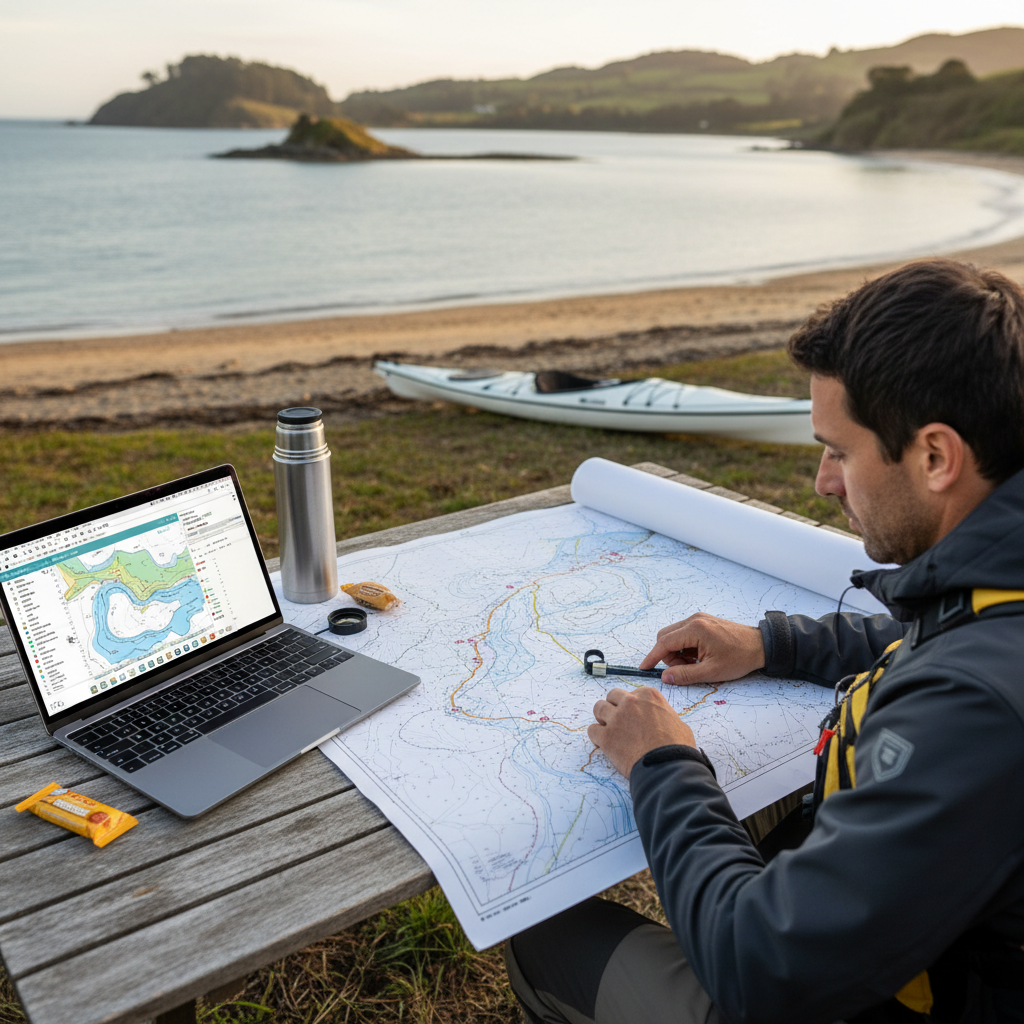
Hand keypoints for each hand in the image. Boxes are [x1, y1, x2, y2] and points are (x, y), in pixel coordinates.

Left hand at [588, 687, 695, 778]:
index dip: (633, 706)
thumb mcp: (678, 723)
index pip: (632, 693)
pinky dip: (596, 736)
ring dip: (602, 718)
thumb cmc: (677, 748)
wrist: (668, 767)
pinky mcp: (606, 736)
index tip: (635, 716)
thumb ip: (664, 716)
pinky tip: (604, 743)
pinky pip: (592, 730)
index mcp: (648, 696)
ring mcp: (616, 718)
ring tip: (609, 729)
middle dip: (614, 706)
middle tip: (619, 721)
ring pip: (598, 708)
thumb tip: (662, 721)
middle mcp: (630, 702)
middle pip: (612, 696)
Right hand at [638, 612, 764, 685]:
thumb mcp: (712, 671)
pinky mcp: (703, 621)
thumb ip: (685, 675)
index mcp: (695, 629)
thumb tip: (665, 677)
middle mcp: (694, 620)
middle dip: (667, 655)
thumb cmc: (739, 658)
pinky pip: (684, 633)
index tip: (644, 668)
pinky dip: (685, 646)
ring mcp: (699, 619)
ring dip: (677, 651)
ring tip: (694, 664)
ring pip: (674, 635)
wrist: (762, 646)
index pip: (664, 642)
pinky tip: (698, 657)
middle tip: (682, 670)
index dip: (652, 657)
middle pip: (666, 636)